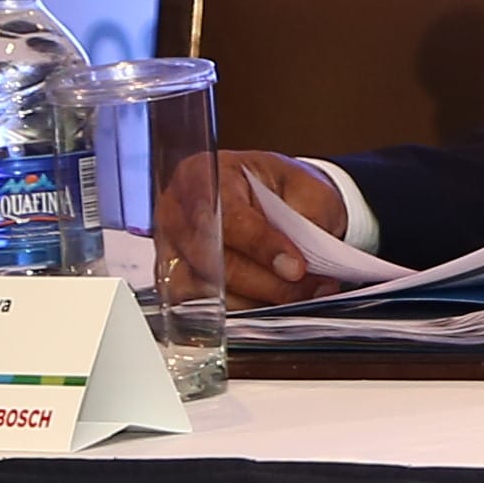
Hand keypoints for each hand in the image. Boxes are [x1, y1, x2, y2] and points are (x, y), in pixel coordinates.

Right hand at [176, 147, 366, 304]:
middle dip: (268, 282)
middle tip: (312, 289)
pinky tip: (274, 302)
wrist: (271, 199)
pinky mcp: (174, 278)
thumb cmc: (282, 190)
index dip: (262, 245)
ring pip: (208, 290)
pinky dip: (244, 308)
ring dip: (259, 299)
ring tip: (302, 295)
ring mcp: (170, 248)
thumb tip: (309, 257)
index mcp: (207, 175)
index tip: (296, 268)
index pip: (226, 216)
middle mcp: (177, 211)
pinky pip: (203, 307)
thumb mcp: (307, 188)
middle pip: (214, 260)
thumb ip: (308, 216)